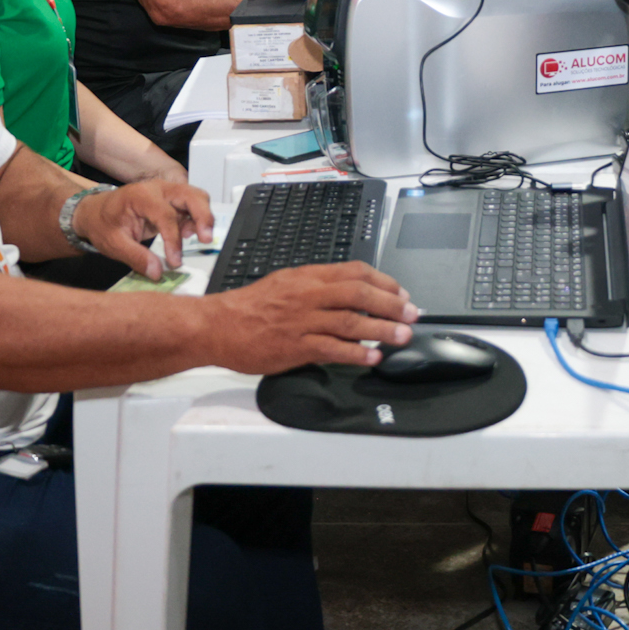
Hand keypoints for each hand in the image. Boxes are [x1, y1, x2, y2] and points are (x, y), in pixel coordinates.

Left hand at [73, 179, 213, 275]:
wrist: (96, 212)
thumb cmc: (103, 223)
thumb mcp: (113, 244)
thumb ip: (136, 257)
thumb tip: (157, 272)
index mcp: (140, 196)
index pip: (166, 215)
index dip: (173, 240)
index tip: (174, 261)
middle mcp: (158, 188)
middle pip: (191, 195)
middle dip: (203, 217)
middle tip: (206, 239)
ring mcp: (167, 192)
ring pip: (197, 197)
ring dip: (203, 217)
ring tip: (199, 239)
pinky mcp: (172, 200)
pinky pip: (192, 206)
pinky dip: (196, 220)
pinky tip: (187, 235)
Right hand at [203, 262, 421, 372]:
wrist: (216, 325)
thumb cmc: (249, 307)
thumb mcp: (286, 283)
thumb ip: (317, 287)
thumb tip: (350, 294)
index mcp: (307, 276)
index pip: (354, 272)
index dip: (383, 282)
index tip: (401, 293)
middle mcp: (307, 295)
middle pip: (358, 293)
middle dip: (391, 304)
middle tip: (412, 314)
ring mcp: (302, 321)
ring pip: (350, 321)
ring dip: (381, 329)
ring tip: (402, 336)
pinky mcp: (294, 347)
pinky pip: (332, 349)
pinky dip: (356, 354)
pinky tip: (372, 357)